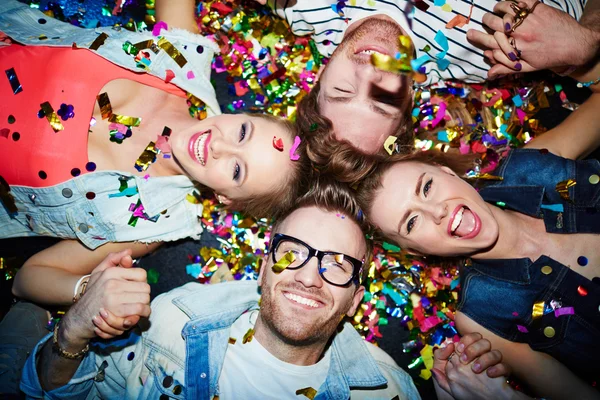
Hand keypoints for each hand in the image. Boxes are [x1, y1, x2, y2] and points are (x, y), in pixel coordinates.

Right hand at [59, 250, 150, 347]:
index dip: (142, 283)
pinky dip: (142, 314)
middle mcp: (112, 283)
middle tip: (138, 301)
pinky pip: (139, 309)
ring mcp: (113, 297)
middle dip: (144, 296)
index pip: (142, 274)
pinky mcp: (115, 311)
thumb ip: (113, 260)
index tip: (136, 289)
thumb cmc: (92, 295)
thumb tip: (129, 252)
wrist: (78, 318)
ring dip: (145, 306)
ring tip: (139, 308)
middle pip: (145, 288)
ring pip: (144, 299)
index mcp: (111, 272)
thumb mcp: (99, 274)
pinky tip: (137, 315)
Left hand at [432, 333, 510, 395]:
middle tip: (464, 360)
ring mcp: (494, 365)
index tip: (458, 350)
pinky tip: (490, 375)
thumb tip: (433, 369)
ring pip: (494, 352)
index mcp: (469, 359)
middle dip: (472, 349)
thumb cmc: (468, 395)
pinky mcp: (504, 373)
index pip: (468, 341)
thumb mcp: (452, 387)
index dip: (464, 343)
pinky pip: (505, 366)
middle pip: (482, 342)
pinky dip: (498, 369)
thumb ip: (442, 377)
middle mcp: (483, 359)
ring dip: (485, 359)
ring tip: (476, 370)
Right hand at [467, 0, 598, 77]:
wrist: (575, 43)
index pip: (490, 41)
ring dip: (498, 8)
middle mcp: (520, 32)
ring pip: (505, 8)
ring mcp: (529, 18)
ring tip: (497, 10)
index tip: (469, 33)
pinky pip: (520, 0)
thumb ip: (506, 67)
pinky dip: (512, 1)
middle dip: (487, 21)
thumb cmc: (550, 57)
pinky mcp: (539, 7)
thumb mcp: (527, 67)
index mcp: (515, 48)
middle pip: (493, 22)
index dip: (477, 37)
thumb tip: (489, 73)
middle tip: (486, 20)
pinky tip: (511, 4)